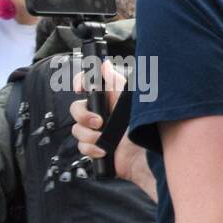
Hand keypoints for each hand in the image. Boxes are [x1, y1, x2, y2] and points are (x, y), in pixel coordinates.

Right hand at [70, 60, 152, 194]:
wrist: (146, 157)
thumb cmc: (144, 128)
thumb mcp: (130, 100)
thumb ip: (115, 82)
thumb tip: (104, 65)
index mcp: (108, 100)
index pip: (86, 86)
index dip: (79, 83)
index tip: (80, 88)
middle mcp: (100, 114)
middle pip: (76, 109)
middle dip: (84, 116)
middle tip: (99, 122)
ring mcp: (96, 132)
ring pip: (76, 129)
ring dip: (89, 136)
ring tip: (103, 140)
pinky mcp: (94, 148)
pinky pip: (81, 147)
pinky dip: (91, 149)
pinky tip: (105, 151)